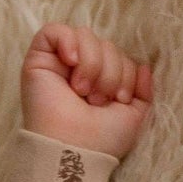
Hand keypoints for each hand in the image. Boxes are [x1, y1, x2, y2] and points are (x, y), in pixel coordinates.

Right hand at [21, 22, 154, 159]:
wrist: (75, 151)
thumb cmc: (102, 140)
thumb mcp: (132, 116)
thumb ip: (143, 92)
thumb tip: (144, 67)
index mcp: (100, 81)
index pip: (119, 56)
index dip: (125, 73)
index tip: (117, 99)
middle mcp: (79, 70)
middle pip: (105, 44)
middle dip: (109, 71)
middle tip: (96, 100)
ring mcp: (58, 64)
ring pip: (85, 35)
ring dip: (91, 63)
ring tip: (82, 91)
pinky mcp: (38, 59)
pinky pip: (54, 31)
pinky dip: (68, 41)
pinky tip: (72, 62)